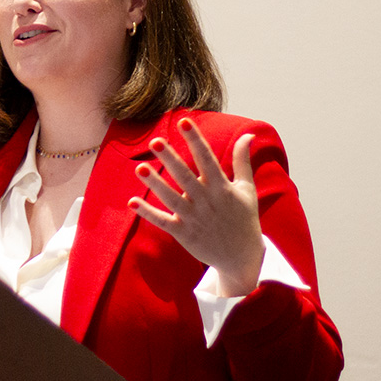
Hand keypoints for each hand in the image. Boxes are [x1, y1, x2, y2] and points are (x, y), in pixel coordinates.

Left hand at [127, 118, 264, 297]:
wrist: (243, 258)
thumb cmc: (245, 219)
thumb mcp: (246, 189)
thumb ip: (242, 162)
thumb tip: (248, 135)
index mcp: (222, 188)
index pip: (207, 159)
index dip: (195, 140)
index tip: (184, 122)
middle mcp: (206, 201)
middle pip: (185, 177)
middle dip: (170, 159)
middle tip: (155, 141)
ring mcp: (194, 218)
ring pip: (171, 198)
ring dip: (155, 184)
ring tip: (139, 168)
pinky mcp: (184, 234)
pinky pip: (163, 222)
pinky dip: (148, 213)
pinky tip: (131, 202)